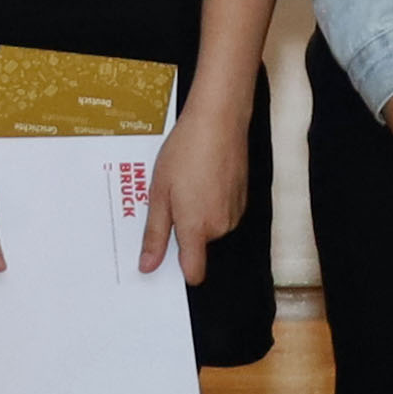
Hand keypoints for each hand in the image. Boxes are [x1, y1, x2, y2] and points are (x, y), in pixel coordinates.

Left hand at [144, 92, 256, 278]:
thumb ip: (155, 234)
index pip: (194, 272)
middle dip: (184, 229)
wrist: (219, 121)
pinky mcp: (244, 199)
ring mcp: (235, 213)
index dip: (180, 269)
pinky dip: (212, 201)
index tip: (166, 255)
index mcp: (196, 228)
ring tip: (187, 183)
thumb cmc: (185, 153)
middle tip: (171, 198)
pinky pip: (223, 212)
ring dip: (198, 213)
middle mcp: (220, 227)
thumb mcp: (158, 193)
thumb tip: (148, 266)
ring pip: (211, 227)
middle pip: (198, 245)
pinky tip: (203, 176)